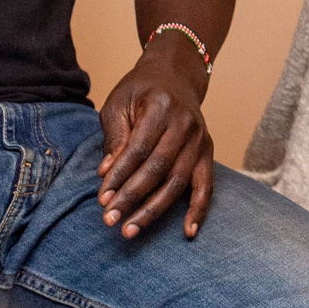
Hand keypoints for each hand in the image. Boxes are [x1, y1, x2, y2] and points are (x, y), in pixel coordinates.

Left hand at [96, 36, 214, 239]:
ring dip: (154, 209)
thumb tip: (105, 173)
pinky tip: (188, 232)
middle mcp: (186, 124)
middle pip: (158, 169)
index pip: (138, 149)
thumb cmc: (141, 90)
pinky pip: (207, 185)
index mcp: (162, 107)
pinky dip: (199, 210)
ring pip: (179, 181)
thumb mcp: (118, 103)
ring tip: (131, 230)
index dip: (119, 176)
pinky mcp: (208, 151)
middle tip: (109, 221)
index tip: (101, 200)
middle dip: (132, 198)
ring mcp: (201, 139)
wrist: (176, 75)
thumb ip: (114, 137)